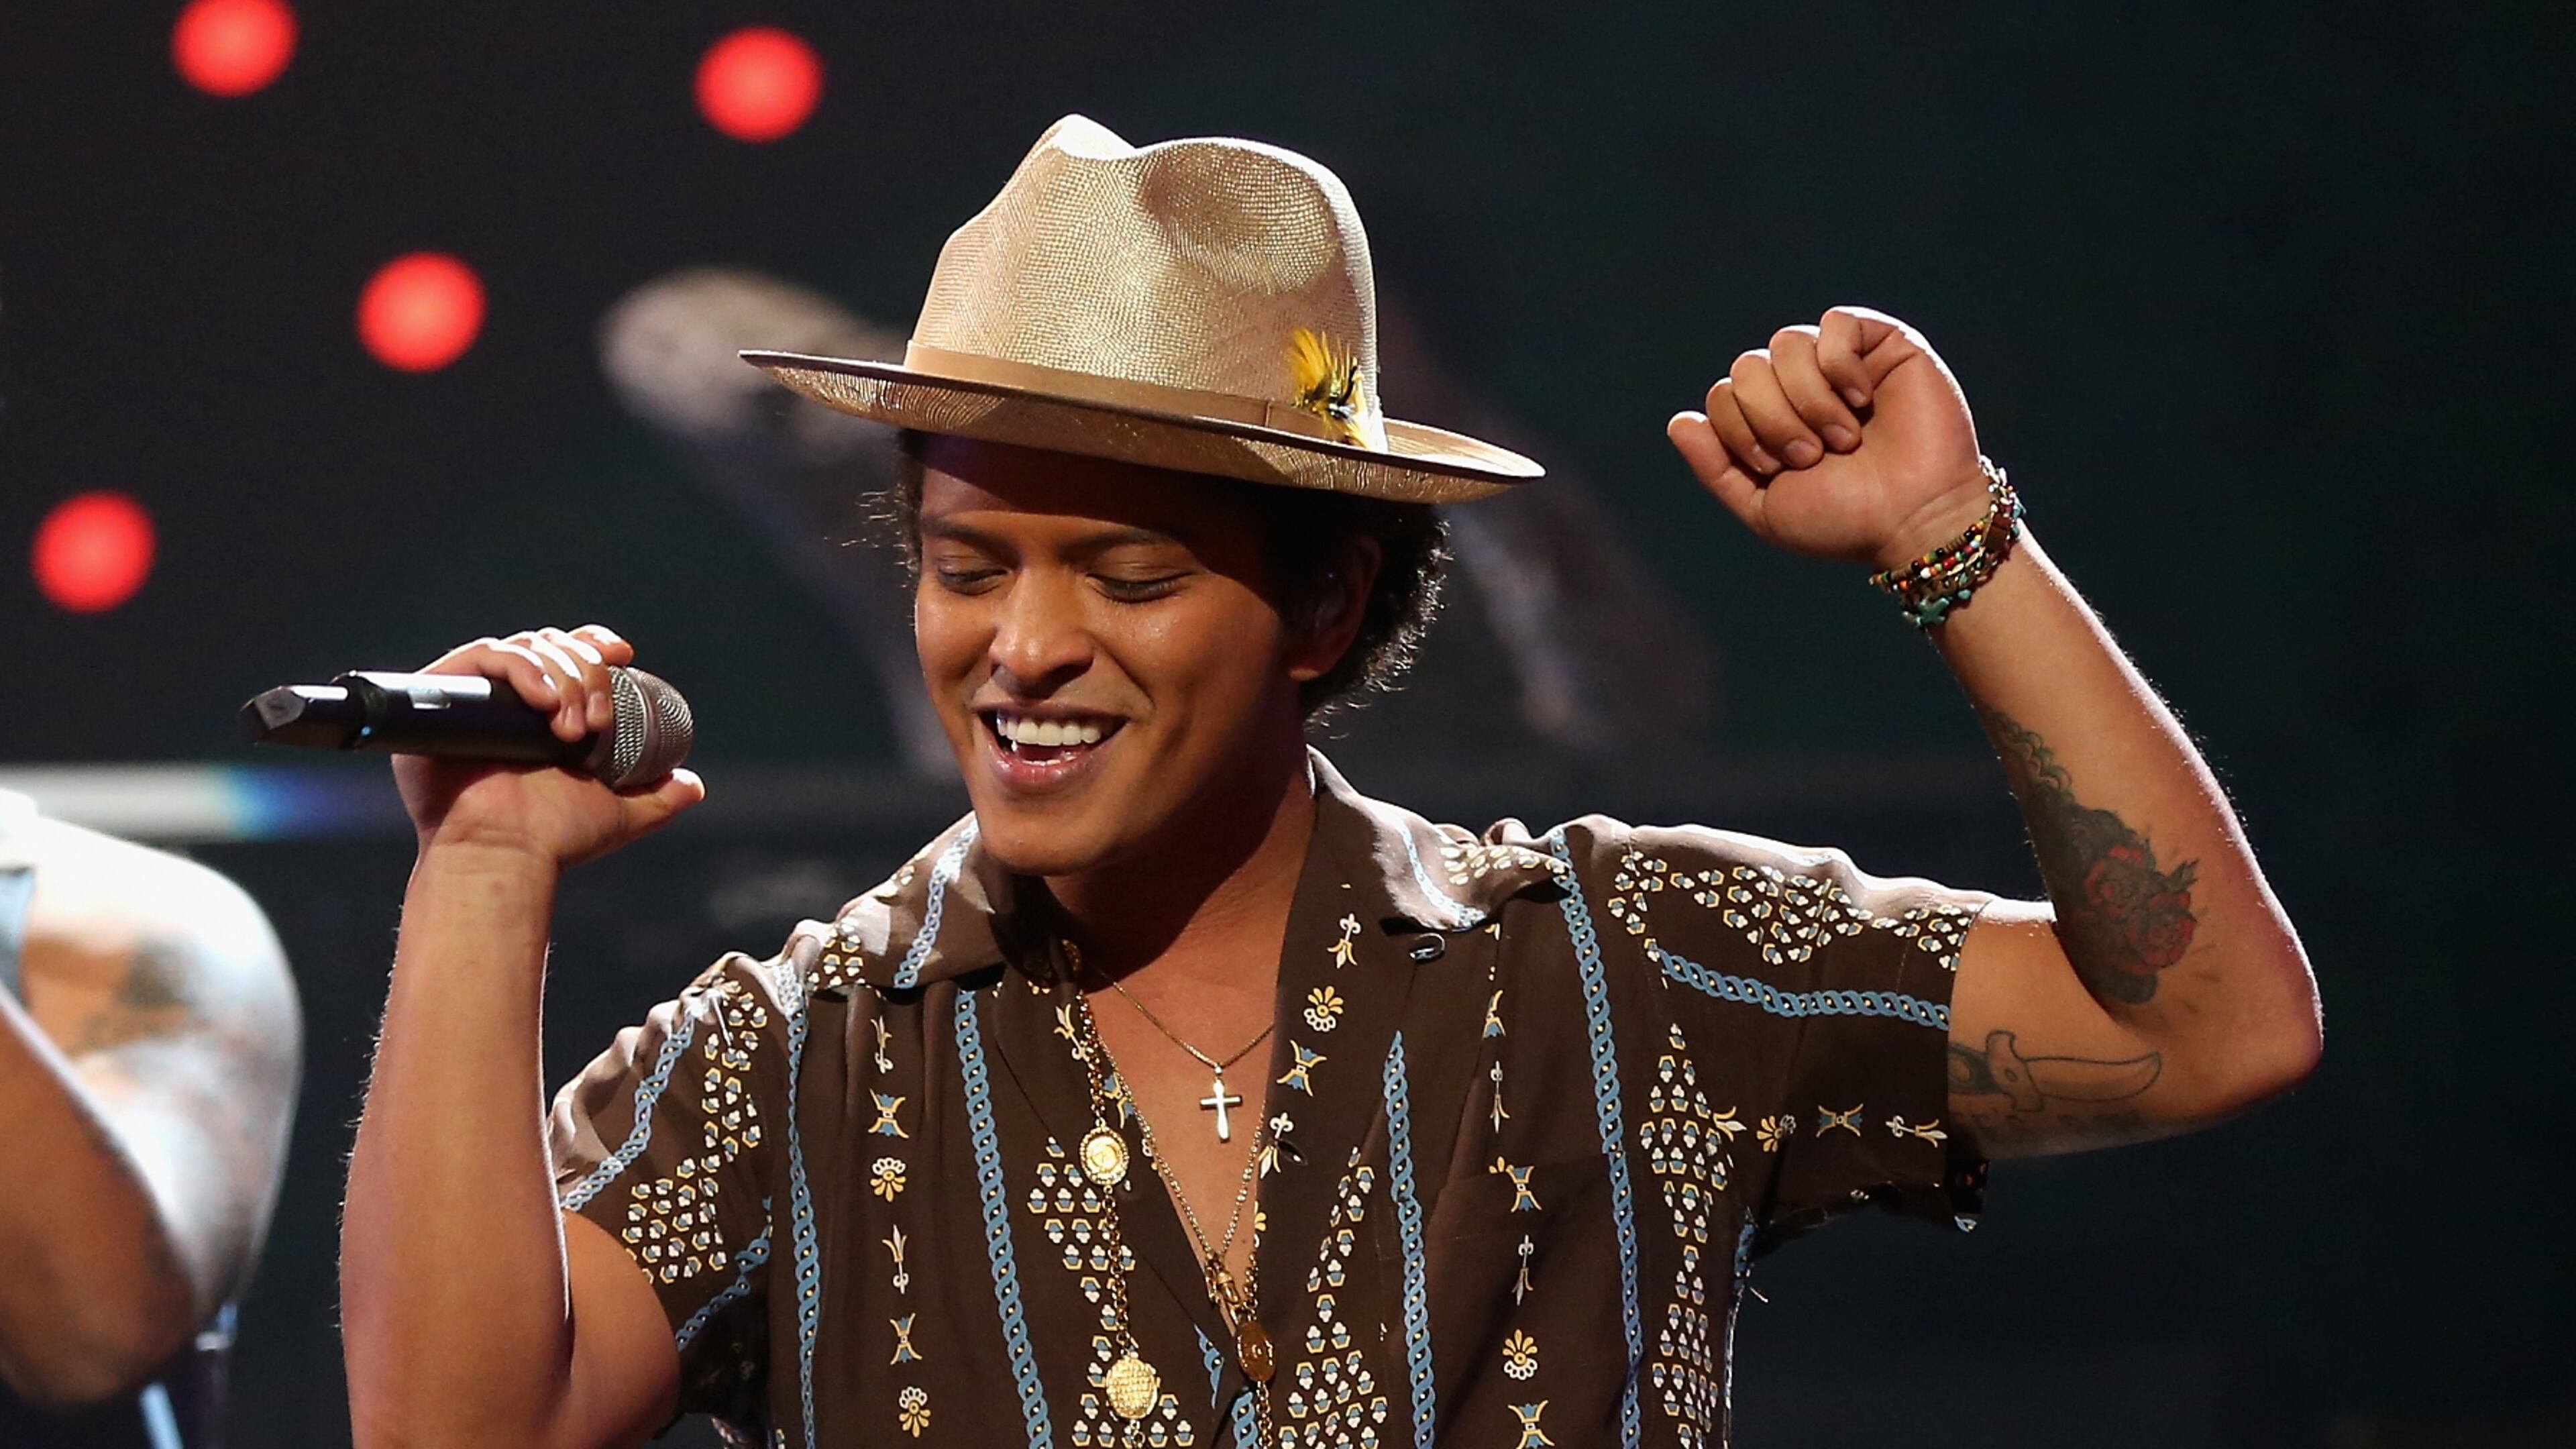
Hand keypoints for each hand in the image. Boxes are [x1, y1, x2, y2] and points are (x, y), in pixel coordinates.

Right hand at [391, 625, 703, 869]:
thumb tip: (693, 785)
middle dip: (586, 673)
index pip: (565, 655)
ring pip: (525, 647)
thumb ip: (655, 799)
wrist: (507, 855)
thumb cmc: (551, 840)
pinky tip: (545, 702)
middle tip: (598, 723)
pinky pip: (483, 655)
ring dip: (563, 677)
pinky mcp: (441, 696)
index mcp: (541, 716)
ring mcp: (473, 698)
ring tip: (575, 729)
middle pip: (551, 646)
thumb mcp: (617, 814)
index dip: (594, 644)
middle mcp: (506, 702)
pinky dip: (523, 670)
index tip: (624, 655)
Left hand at [1667, 306, 1990, 572]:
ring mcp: (1843, 362)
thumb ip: (1717, 466)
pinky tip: (1862, 400)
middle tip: (1812, 455)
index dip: (1740, 431)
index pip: (1723, 394)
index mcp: (1770, 419)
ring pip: (1786, 343)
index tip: (1782, 469)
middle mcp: (1802, 386)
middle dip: (1771, 419)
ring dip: (1808, 401)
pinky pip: (1835, 324)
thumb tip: (1678, 422)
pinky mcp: (1885, 345)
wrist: (1913, 522)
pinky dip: (1840, 366)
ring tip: (1844, 438)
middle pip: (1748, 366)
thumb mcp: (1764, 506)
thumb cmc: (1845, 520)